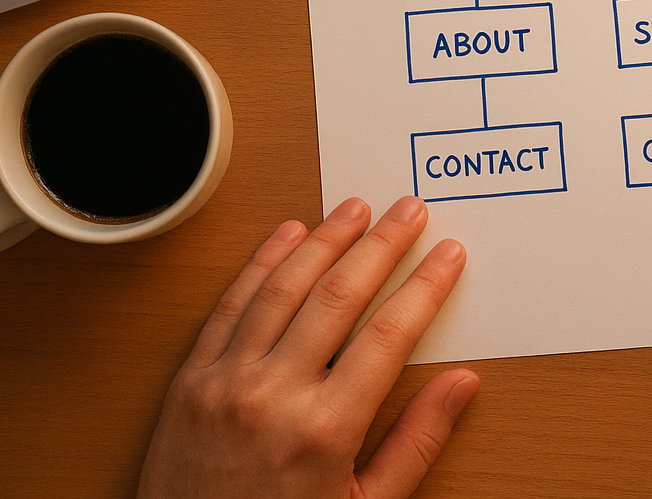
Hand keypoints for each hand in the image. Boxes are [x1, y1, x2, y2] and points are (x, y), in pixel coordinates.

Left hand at [137, 196, 478, 498]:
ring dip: (323, 240)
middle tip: (409, 211)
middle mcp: (274, 397)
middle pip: (339, 296)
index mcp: (326, 430)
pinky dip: (259, 265)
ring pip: (282, 289)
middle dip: (381, 245)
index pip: (389, 334)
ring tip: (355, 208)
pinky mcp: (190, 382)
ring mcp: (226, 383)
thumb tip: (462, 384)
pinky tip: (286, 236)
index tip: (448, 255)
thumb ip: (416, 442)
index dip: (424, 286)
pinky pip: (229, 307)